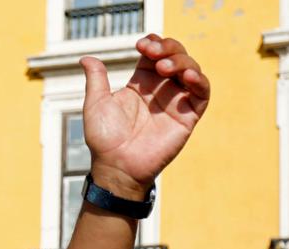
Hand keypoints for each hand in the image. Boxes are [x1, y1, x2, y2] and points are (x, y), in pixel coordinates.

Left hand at [80, 34, 210, 197]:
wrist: (116, 166)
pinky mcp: (188, 117)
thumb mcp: (96, 104)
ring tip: (164, 67)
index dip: (153, 43)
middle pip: (175, 56)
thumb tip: (86, 58)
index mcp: (141, 84)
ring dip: (182, 61)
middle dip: (168, 48)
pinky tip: (187, 76)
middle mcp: (161, 90)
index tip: (141, 45)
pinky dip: (200, 81)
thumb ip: (96, 79)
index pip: (155, 54)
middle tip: (153, 52)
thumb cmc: (104, 139)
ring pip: (191, 70)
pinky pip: (202, 94)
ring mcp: (176, 102)